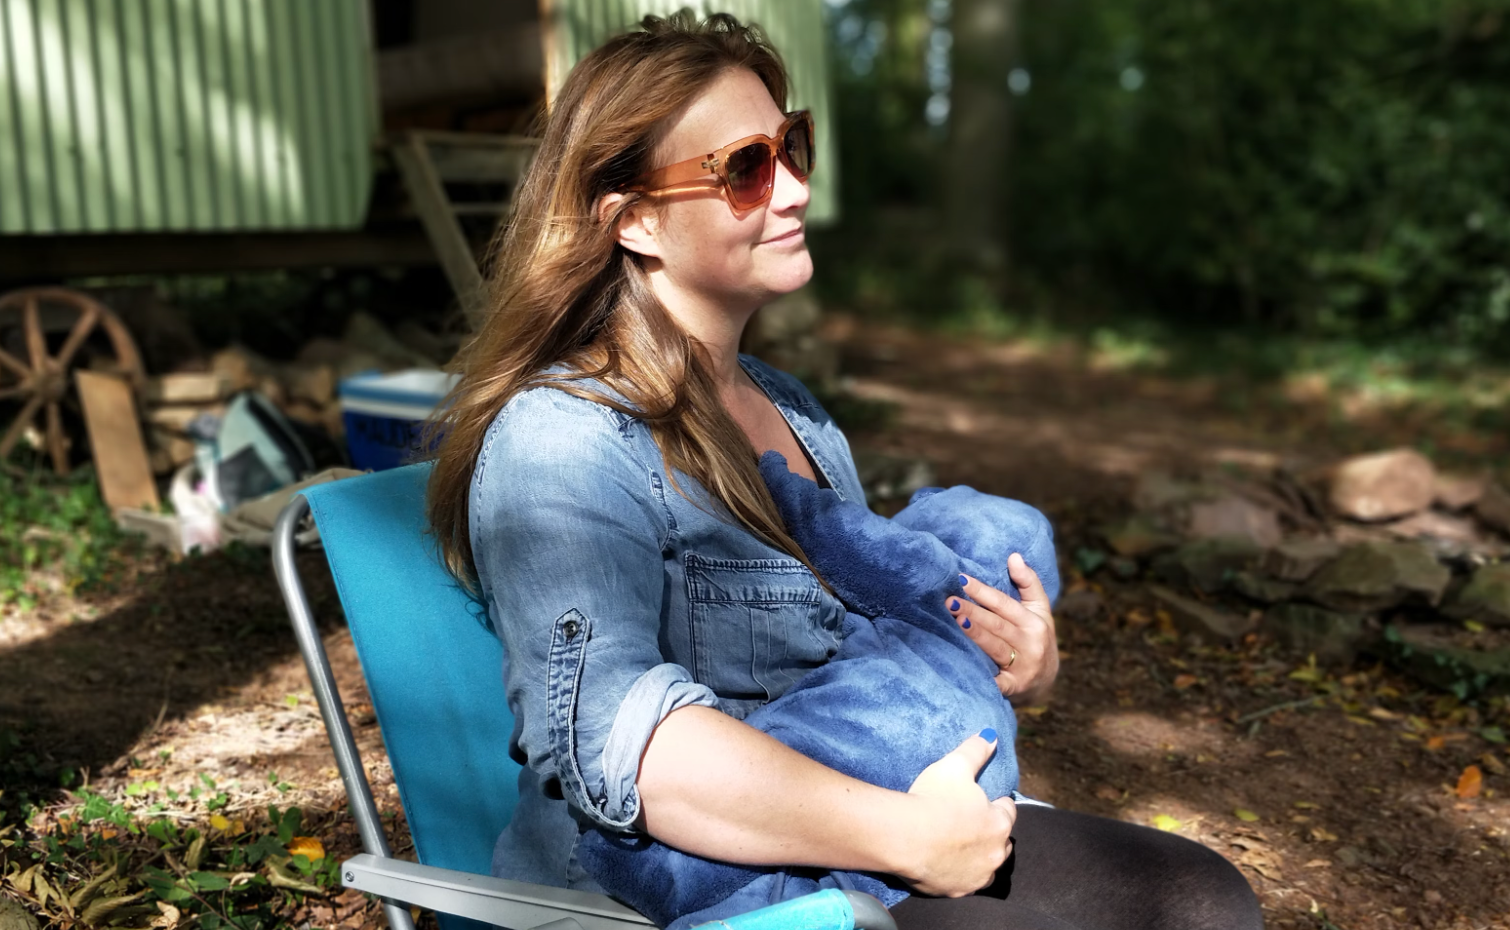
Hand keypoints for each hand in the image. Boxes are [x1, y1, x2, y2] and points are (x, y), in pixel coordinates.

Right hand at [896, 730, 1017, 896]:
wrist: (905, 837)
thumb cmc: (932, 798)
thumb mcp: (954, 766)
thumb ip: (975, 750)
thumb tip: (991, 736)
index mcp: (999, 822)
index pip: (1007, 809)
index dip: (994, 802)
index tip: (980, 800)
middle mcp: (995, 853)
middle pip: (1001, 841)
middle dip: (989, 831)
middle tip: (966, 822)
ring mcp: (978, 875)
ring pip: (986, 866)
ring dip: (978, 856)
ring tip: (957, 845)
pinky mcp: (959, 891)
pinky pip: (965, 882)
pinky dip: (959, 873)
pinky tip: (945, 862)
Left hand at [950, 553, 1058, 704]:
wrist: (1047, 681)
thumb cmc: (1036, 636)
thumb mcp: (1040, 609)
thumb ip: (1028, 582)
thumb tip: (1014, 556)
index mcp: (1035, 622)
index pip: (1004, 603)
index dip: (982, 591)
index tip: (961, 579)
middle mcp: (1031, 644)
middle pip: (996, 625)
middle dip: (972, 612)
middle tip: (949, 601)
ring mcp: (1023, 667)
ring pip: (994, 647)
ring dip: (974, 634)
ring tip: (954, 620)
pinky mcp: (1013, 688)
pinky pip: (995, 680)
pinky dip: (980, 674)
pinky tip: (961, 664)